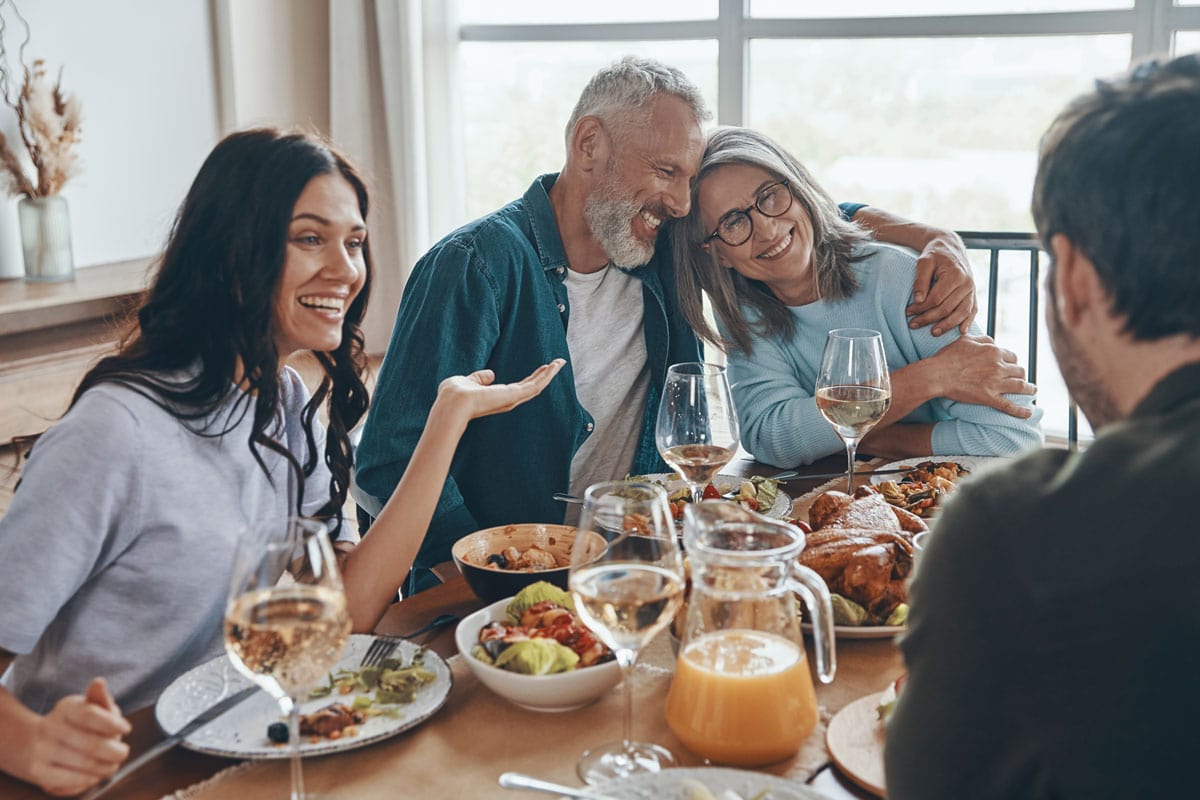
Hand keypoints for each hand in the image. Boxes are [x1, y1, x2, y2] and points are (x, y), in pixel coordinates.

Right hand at [23, 678, 130, 795]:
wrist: (33, 742)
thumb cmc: (75, 723)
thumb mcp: (89, 705)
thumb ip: (99, 698)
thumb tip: (99, 682)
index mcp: (66, 708)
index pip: (89, 715)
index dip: (112, 724)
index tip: (126, 729)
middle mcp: (50, 729)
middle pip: (91, 745)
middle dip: (114, 752)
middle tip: (122, 752)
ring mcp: (41, 752)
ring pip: (84, 766)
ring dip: (105, 768)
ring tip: (111, 765)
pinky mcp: (38, 773)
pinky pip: (71, 782)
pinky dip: (89, 780)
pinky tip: (94, 774)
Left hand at [436, 359, 565, 423]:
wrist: (452, 404)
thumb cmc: (454, 395)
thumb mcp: (468, 381)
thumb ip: (479, 378)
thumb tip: (491, 374)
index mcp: (497, 398)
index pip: (520, 387)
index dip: (532, 377)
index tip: (543, 368)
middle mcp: (507, 400)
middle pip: (532, 387)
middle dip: (545, 375)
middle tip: (558, 364)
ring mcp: (512, 399)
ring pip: (536, 386)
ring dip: (549, 374)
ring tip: (560, 363)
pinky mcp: (514, 396)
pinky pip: (534, 386)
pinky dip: (545, 376)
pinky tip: (553, 367)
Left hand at [906, 232, 977, 335]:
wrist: (950, 247)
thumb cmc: (935, 254)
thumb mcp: (923, 262)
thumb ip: (920, 281)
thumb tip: (919, 301)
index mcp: (955, 275)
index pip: (936, 299)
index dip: (921, 308)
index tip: (908, 312)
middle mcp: (967, 284)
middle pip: (947, 308)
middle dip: (928, 319)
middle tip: (913, 325)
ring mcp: (972, 290)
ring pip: (960, 313)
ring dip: (946, 325)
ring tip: (932, 333)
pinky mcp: (973, 294)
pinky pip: (972, 311)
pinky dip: (967, 322)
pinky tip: (960, 332)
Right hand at [927, 334, 1035, 417]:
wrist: (937, 374)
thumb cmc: (948, 357)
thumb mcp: (965, 340)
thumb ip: (982, 339)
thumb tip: (992, 341)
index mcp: (993, 351)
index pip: (1011, 356)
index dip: (1012, 361)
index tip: (1011, 365)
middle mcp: (998, 366)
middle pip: (1018, 370)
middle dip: (1021, 374)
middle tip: (1020, 378)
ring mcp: (995, 383)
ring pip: (1020, 385)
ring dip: (1029, 388)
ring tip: (1032, 390)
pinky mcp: (989, 397)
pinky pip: (1009, 405)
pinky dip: (1021, 411)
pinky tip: (1028, 413)